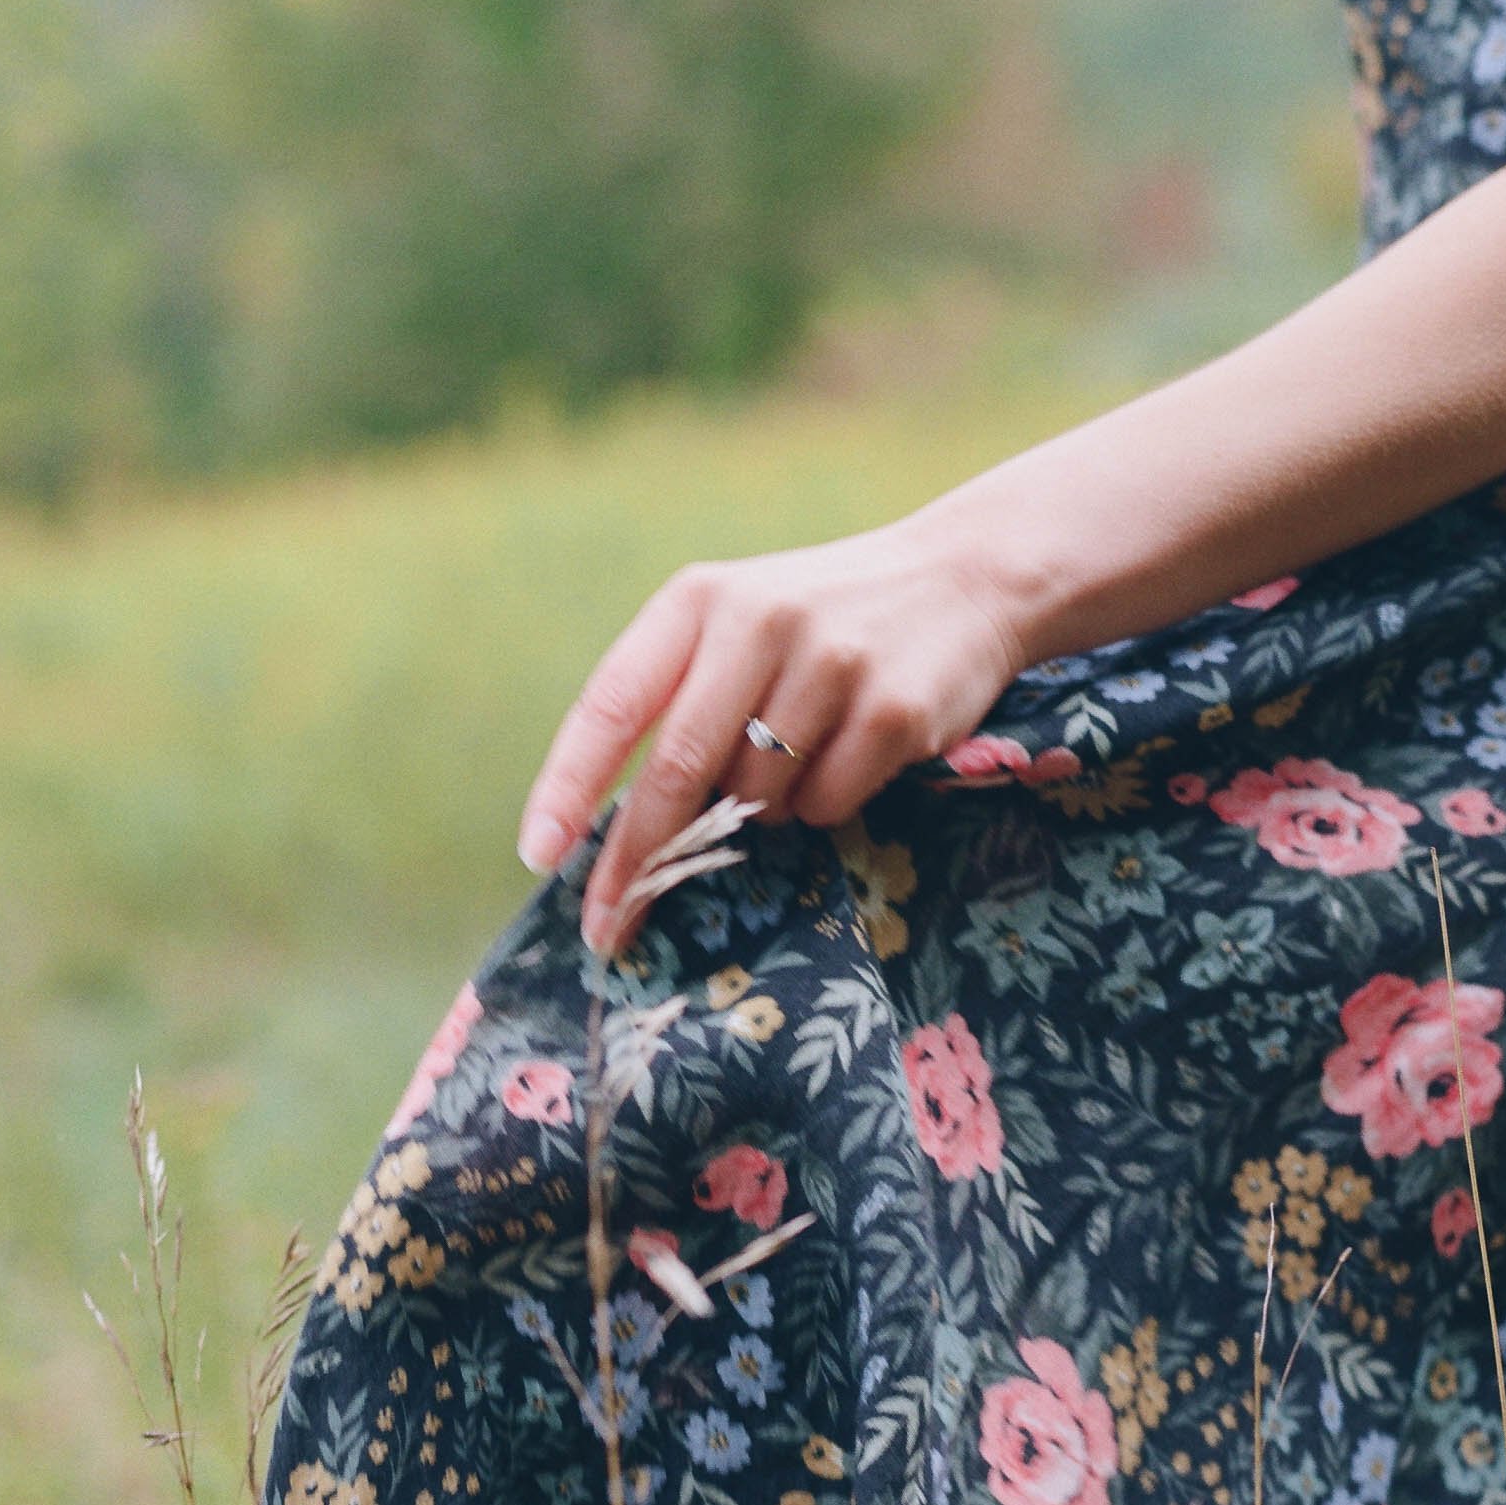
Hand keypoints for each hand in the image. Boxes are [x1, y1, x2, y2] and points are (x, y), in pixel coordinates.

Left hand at [518, 519, 1027, 954]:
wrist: (966, 579)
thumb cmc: (825, 623)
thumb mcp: (739, 627)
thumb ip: (681, 700)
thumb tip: (619, 833)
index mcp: (700, 599)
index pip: (613, 702)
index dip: (569, 784)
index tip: (539, 854)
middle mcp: (759, 620)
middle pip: (678, 771)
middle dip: (640, 859)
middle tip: (611, 925)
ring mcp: (832, 663)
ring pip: (758, 798)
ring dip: (761, 812)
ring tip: (799, 758)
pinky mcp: (894, 709)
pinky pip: (827, 805)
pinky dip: (825, 805)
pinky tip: (851, 755)